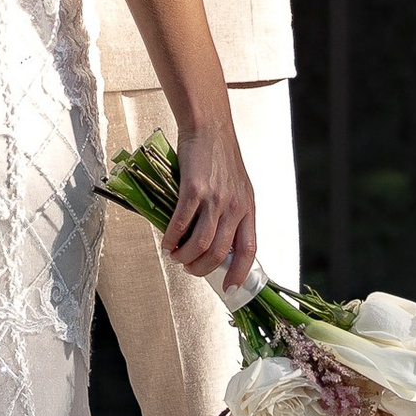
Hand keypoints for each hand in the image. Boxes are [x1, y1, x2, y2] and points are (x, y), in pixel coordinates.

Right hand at [162, 112, 256, 298]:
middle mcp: (235, 206)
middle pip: (220, 253)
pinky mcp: (194, 190)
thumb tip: (215, 241)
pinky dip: (172, 238)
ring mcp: (215, 199)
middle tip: (189, 268)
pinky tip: (166, 241)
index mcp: (248, 208)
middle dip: (202, 269)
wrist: (209, 127)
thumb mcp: (236, 187)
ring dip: (185, 257)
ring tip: (176, 256)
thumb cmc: (219, 156)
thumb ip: (231, 213)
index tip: (229, 288)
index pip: (249, 250)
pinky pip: (182, 224)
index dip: (239, 273)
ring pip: (201, 244)